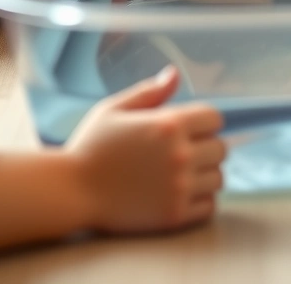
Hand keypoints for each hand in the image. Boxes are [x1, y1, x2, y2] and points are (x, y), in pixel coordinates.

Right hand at [66, 66, 225, 232]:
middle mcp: (180, 154)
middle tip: (184, 152)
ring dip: (205, 174)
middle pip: (220, 149)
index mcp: (169, 124)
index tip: (190, 129)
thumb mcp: (115, 109)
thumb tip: (175, 74)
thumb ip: (150, 91)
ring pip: (218, 177)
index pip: (214, 119)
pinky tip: (181, 193)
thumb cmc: (90, 147)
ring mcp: (179, 187)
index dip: (204, 122)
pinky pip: (209, 205)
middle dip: (205, 147)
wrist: (70, 192)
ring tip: (183, 174)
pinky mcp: (174, 215)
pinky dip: (201, 200)